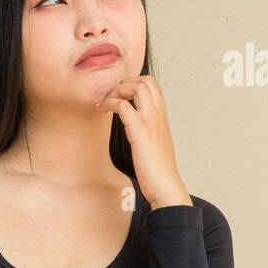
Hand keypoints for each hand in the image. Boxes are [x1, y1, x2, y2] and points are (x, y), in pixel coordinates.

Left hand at [95, 75, 191, 209]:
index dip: (133, 83)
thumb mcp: (153, 144)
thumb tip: (133, 127)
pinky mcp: (140, 133)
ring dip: (117, 90)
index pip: (153, 85)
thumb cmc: (157, 169)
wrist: (166, 187)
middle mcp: (159, 115)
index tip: (117, 96)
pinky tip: (101, 110)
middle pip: (146, 80)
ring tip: (105, 103)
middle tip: (110, 98)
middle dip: (125, 82)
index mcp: (162, 117)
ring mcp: (151, 122)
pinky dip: (110, 103)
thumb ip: (146, 130)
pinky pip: (124, 107)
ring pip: (138, 87)